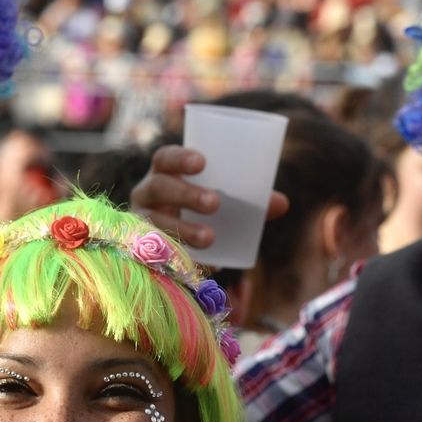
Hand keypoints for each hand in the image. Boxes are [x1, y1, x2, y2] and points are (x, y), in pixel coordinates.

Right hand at [129, 145, 289, 248]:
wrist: (170, 243)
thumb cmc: (199, 211)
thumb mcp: (221, 201)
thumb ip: (249, 200)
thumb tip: (282, 204)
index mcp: (164, 173)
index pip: (164, 158)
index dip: (180, 158)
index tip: (202, 163)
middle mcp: (145, 193)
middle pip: (158, 187)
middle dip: (185, 194)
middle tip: (215, 203)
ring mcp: (140, 222)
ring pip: (155, 222)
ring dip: (183, 229)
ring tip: (211, 238)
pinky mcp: (141, 249)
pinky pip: (154, 252)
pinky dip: (178, 256)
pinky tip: (200, 264)